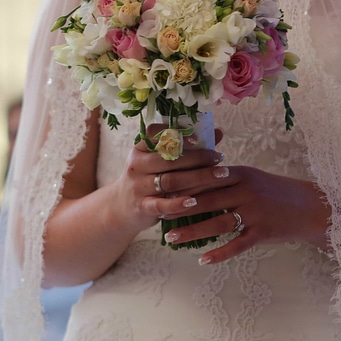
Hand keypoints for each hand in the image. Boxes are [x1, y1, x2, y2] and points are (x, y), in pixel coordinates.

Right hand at [110, 123, 226, 234]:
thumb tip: (217, 132)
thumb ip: (184, 148)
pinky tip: (194, 202)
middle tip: (219, 157)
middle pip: (170, 159)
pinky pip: (161, 205)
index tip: (198, 137)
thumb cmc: (147, 179)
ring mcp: (138, 187)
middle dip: (198, 157)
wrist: (121, 208)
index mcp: (140, 149)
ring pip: (170, 180)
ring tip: (219, 176)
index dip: (177, 134)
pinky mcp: (141, 207)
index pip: (155, 134)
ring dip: (197, 178)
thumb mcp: (158, 161)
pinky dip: (178, 203)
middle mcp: (137, 165)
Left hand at [157, 161, 330, 263]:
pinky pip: (238, 244)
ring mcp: (255, 212)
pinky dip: (220, 253)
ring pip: (218, 222)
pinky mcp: (263, 232)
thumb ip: (224, 177)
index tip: (160, 189)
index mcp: (240, 173)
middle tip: (158, 216)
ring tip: (171, 239)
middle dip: (180, 208)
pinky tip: (204, 259)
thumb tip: (192, 178)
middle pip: (207, 199)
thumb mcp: (251, 177)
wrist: (309, 207)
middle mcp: (246, 190)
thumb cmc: (274, 192)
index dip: (182, 183)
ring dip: (192, 232)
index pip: (205, 176)